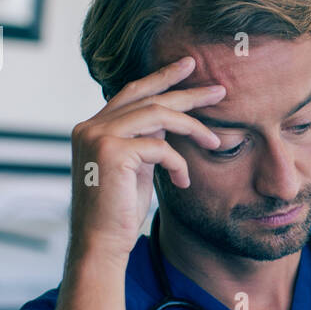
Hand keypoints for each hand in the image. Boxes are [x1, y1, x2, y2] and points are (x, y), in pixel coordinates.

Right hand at [67, 55, 224, 266]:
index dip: (162, 77)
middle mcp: (91, 126)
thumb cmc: (120, 211)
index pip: (133, 92)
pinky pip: (160, 147)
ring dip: (193, 127)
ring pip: (158, 115)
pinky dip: (178, 164)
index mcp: (93, 127)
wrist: (101, 243)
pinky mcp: (112, 152)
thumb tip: (171, 121)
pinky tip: (183, 182)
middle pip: (148, 97)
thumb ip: (146, 141)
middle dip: (187, 92)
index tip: (189, 66)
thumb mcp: (135, 167)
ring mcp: (98, 136)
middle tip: (219, 89)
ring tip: (216, 141)